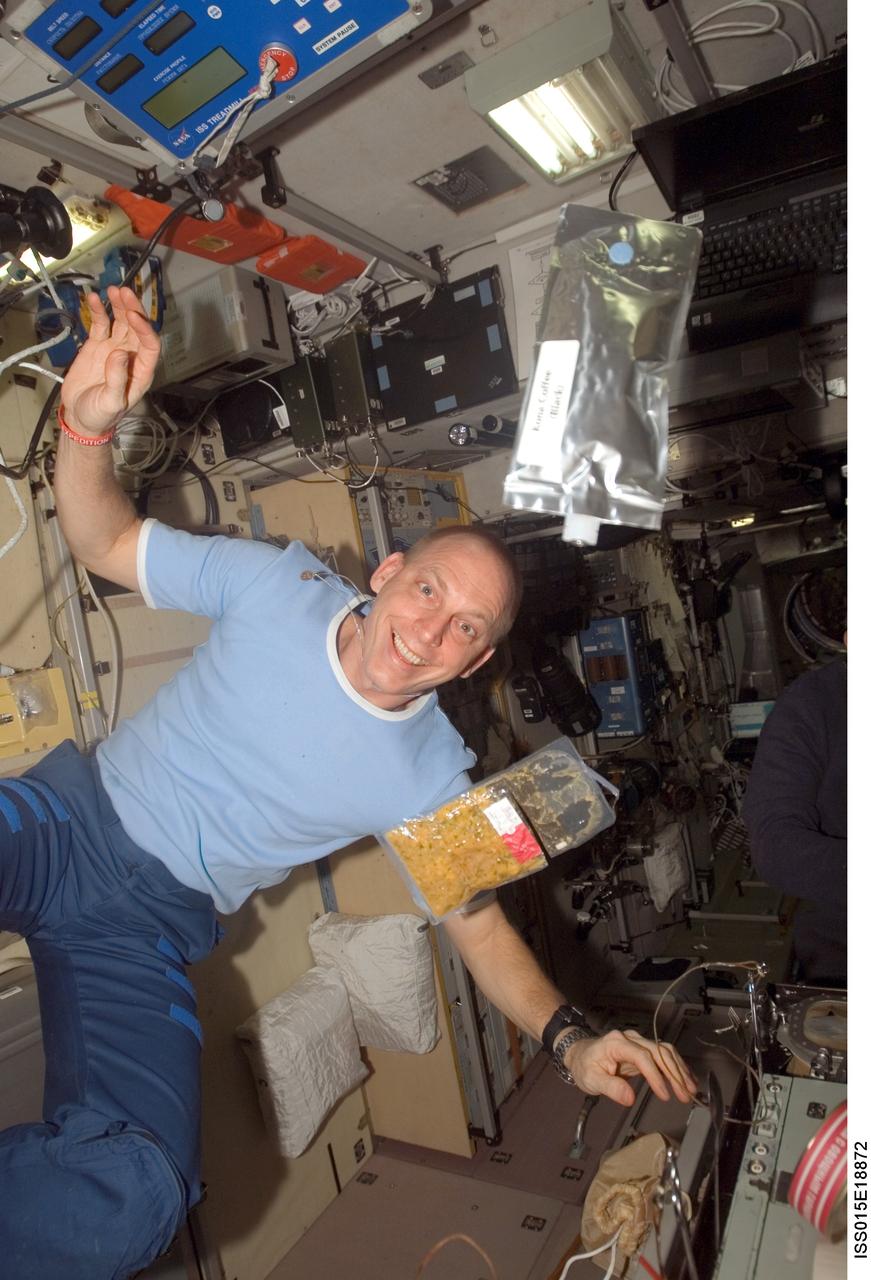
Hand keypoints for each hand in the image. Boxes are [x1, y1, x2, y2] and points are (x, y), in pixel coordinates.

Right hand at [62, 285, 160, 434]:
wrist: (80, 417)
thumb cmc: (100, 416)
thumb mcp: (111, 402)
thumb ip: (117, 379)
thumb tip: (120, 354)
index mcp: (141, 371)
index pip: (150, 345)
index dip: (144, 329)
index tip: (133, 316)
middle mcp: (131, 357)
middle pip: (136, 328)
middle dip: (132, 309)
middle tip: (124, 292)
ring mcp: (114, 348)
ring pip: (120, 322)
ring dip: (118, 306)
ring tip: (112, 289)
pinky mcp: (97, 346)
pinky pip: (101, 325)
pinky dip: (98, 311)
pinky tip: (93, 298)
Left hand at [563, 1029, 696, 1106]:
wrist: (581, 1054)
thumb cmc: (585, 1066)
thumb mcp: (591, 1079)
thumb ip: (610, 1087)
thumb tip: (630, 1098)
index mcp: (617, 1043)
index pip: (642, 1056)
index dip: (655, 1075)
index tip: (664, 1095)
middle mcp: (631, 1039)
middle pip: (659, 1052)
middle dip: (675, 1073)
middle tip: (685, 1095)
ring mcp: (639, 1043)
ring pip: (665, 1052)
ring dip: (680, 1070)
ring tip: (691, 1090)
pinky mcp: (644, 1051)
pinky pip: (664, 1056)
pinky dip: (677, 1068)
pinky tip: (687, 1080)